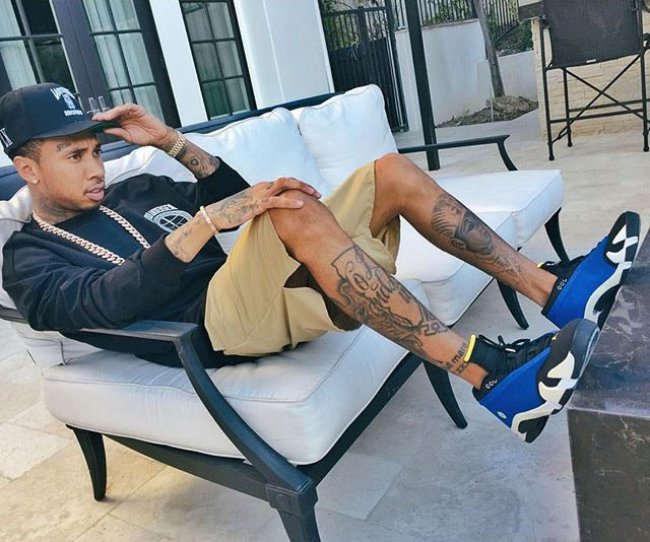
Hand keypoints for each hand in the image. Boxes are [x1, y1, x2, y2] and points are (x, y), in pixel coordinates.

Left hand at [92, 104, 175, 148]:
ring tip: (102, 118)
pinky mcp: (136, 109)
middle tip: (95, 119)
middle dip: (103, 116)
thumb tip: (105, 130)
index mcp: (122, 123)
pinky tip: (113, 115)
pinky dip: (118, 110)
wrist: (157, 137)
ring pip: (117, 110)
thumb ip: (117, 132)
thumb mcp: (128, 137)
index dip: (101, 121)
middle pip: (111, 114)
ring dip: (109, 113)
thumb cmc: (145, 137)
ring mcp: (130, 112)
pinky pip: (125, 107)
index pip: (109, 121)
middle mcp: (125, 116)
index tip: (93, 124)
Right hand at [204, 177, 321, 230]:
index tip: (311, 193)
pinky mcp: (256, 204)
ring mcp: (259, 194)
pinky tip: (301, 204)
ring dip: (301, 189)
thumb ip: (264, 208)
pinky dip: (290, 202)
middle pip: (287, 180)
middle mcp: (262, 187)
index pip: (284, 183)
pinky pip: (276, 201)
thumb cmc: (234, 213)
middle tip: (318, 193)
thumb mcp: (253, 208)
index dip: (299, 186)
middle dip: (304, 185)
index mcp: (262, 188)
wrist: (217, 215)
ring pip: (284, 185)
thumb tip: (276, 215)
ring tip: (314, 195)